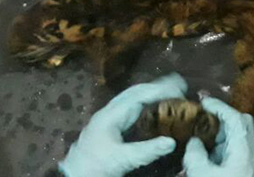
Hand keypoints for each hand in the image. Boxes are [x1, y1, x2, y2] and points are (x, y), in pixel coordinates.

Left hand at [59, 73, 187, 176]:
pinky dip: (146, 104)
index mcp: (112, 114)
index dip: (161, 89)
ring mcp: (109, 118)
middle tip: (180, 85)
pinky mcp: (109, 126)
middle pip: (136, 91)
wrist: (72, 176)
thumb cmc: (95, 167)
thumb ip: (146, 151)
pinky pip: (131, 108)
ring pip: (133, 98)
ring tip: (172, 92)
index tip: (181, 89)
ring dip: (152, 93)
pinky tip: (155, 108)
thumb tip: (172, 142)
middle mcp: (110, 111)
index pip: (140, 94)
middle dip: (158, 86)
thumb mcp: (121, 160)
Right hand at [183, 98, 253, 176]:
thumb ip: (195, 155)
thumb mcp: (202, 174)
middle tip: (202, 116)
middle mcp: (250, 152)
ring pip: (236, 137)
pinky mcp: (243, 170)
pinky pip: (232, 150)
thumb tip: (193, 142)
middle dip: (221, 117)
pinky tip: (204, 152)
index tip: (204, 102)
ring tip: (199, 134)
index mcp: (244, 149)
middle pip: (240, 123)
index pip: (236, 117)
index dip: (220, 106)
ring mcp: (248, 161)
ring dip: (218, 133)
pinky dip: (218, 146)